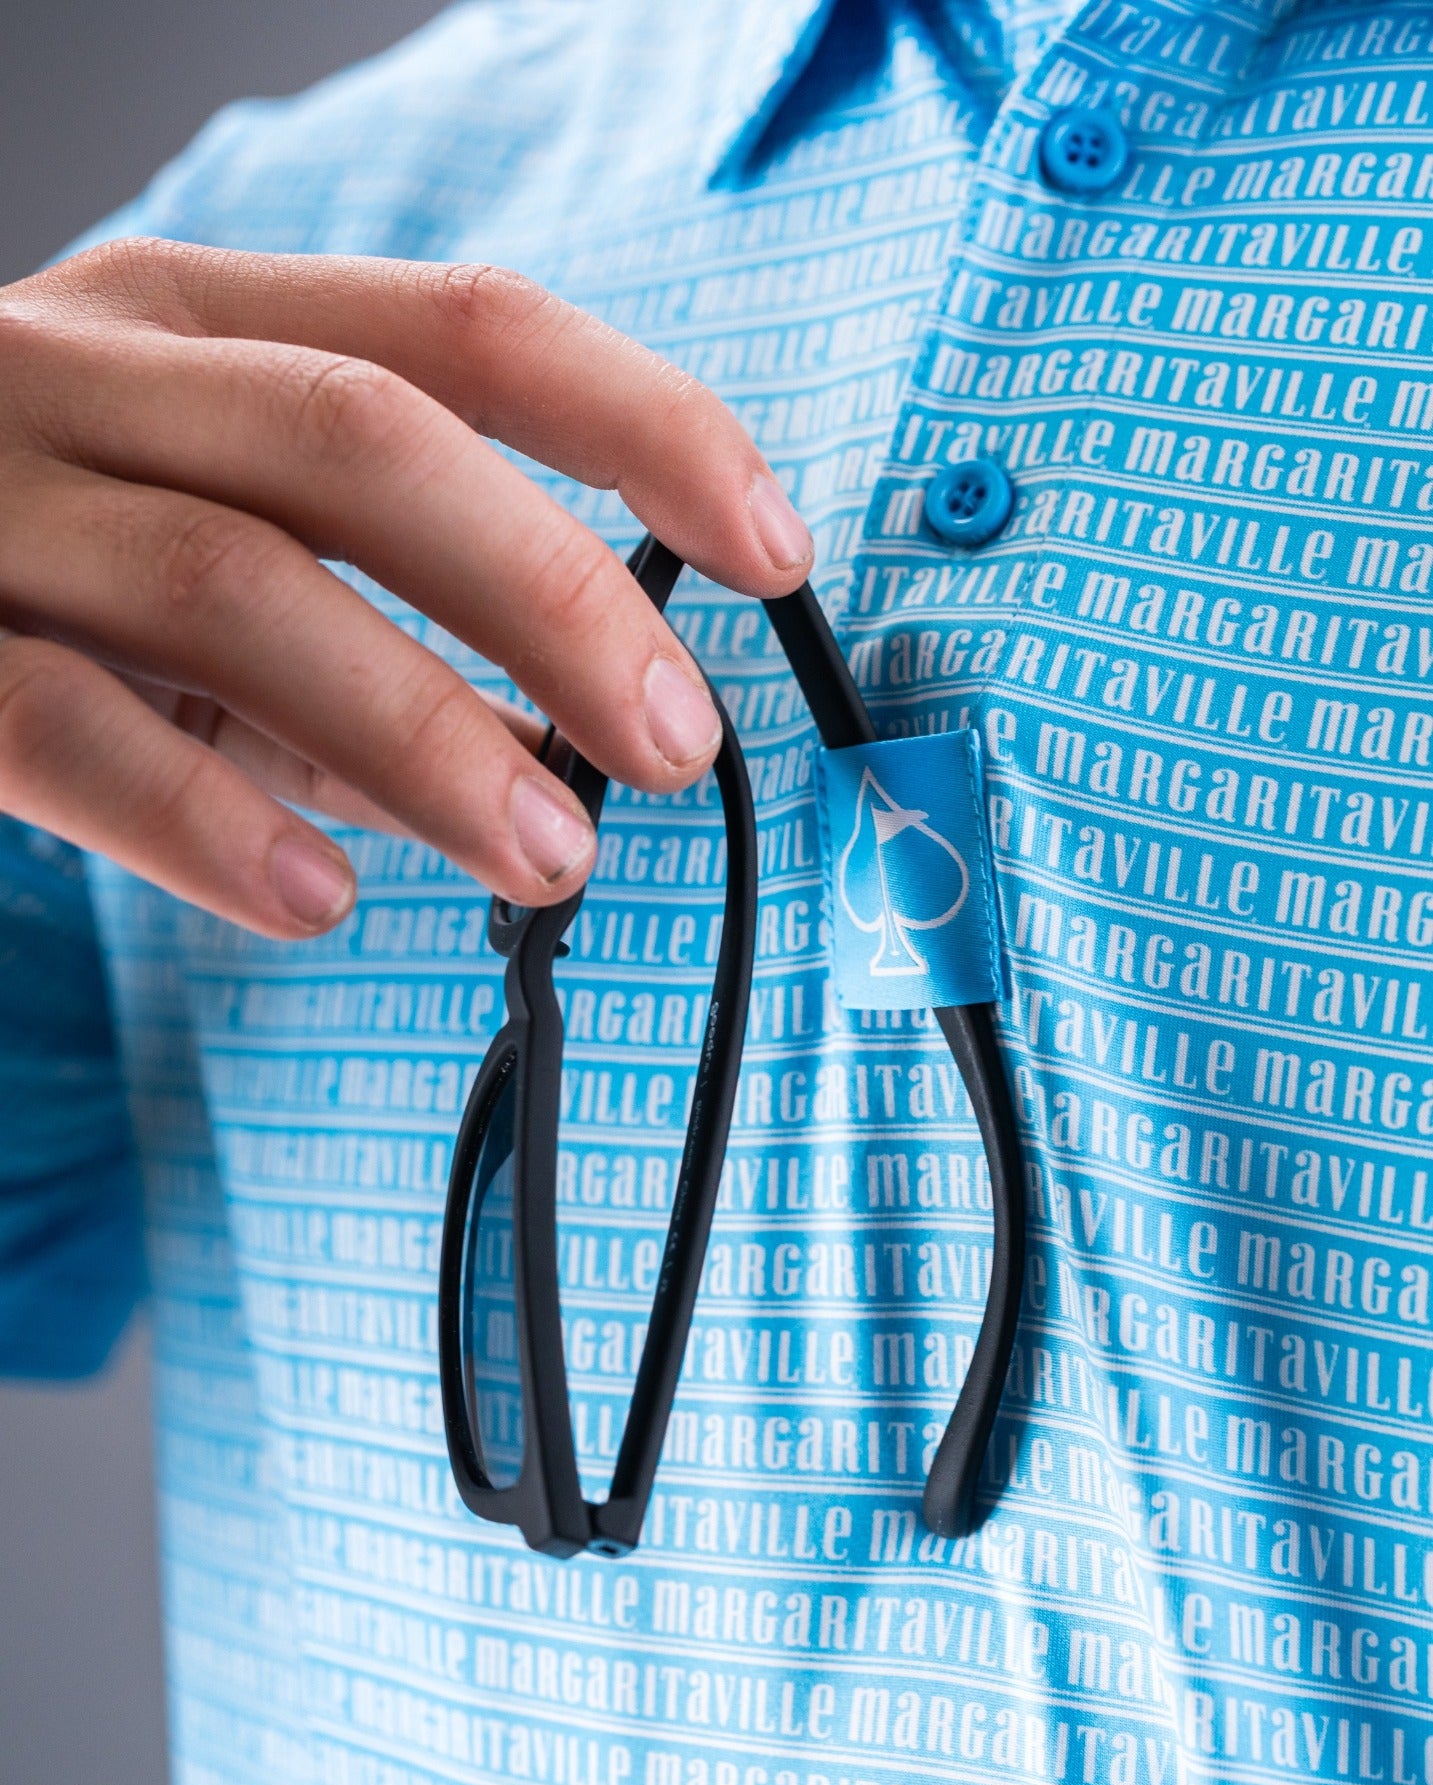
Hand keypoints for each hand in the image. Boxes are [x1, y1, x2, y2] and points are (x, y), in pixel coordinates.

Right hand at [0, 239, 811, 934]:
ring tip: (547, 856)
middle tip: (673, 741)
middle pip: (366, 443)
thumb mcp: (212, 542)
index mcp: (208, 320)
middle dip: (549, 597)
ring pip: (231, 588)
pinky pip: (65, 731)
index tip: (773, 548)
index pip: (472, 330)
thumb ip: (369, 637)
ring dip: (422, 735)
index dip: (646, 426)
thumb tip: (540, 766)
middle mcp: (97, 374)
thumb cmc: (42, 550)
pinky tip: (319, 899)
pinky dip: (210, 823)